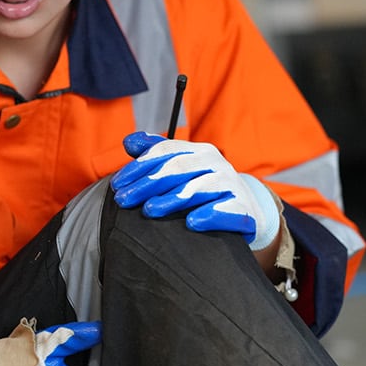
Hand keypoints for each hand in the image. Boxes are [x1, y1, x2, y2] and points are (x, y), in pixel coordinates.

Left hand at [112, 132, 279, 250]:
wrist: (248, 211)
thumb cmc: (208, 189)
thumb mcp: (185, 168)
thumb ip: (158, 154)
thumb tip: (128, 141)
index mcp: (199, 151)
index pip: (165, 152)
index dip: (139, 167)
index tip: (117, 184)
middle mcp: (216, 163)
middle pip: (177, 169)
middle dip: (147, 184)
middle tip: (123, 200)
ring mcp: (230, 184)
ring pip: (198, 188)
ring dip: (172, 199)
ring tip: (149, 210)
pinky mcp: (243, 208)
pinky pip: (225, 210)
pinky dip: (208, 215)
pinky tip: (191, 223)